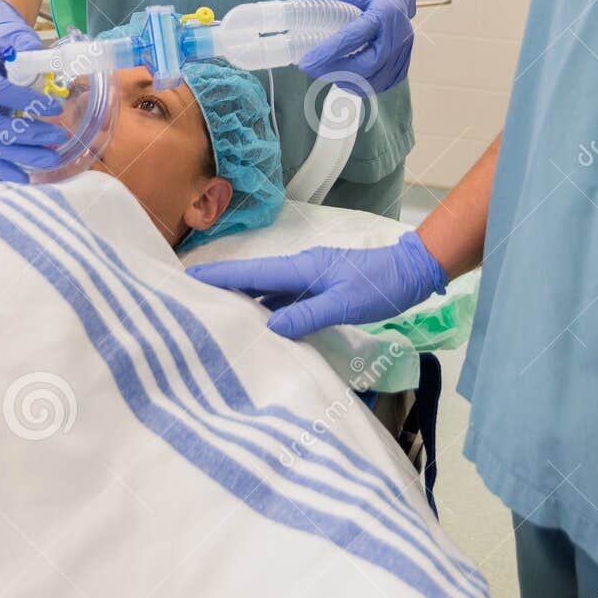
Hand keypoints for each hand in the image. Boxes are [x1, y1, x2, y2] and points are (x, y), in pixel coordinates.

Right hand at [0, 0, 63, 182]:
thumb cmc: (7, 43)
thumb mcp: (20, 38)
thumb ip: (35, 50)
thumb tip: (60, 64)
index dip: (24, 101)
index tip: (55, 107)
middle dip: (26, 135)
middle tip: (58, 137)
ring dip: (22, 155)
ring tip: (53, 159)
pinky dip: (6, 168)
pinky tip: (27, 178)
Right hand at [187, 229, 446, 339]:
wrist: (411, 273)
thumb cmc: (380, 286)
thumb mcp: (345, 304)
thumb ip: (308, 316)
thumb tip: (268, 329)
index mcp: (301, 268)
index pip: (251, 272)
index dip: (218, 275)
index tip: (186, 278)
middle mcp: (300, 271)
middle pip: (253, 280)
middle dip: (222, 290)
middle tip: (189, 305)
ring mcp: (309, 280)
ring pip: (268, 291)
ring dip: (243, 302)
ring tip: (215, 319)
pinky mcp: (320, 290)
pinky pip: (285, 300)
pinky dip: (268, 311)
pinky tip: (259, 327)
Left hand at [296, 0, 416, 92]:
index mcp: (384, 13)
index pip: (355, 36)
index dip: (329, 51)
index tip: (306, 62)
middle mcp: (397, 36)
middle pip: (367, 64)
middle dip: (336, 71)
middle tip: (312, 69)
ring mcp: (402, 54)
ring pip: (373, 79)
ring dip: (346, 80)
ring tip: (325, 72)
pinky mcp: (402, 66)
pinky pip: (380, 84)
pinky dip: (360, 85)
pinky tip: (345, 77)